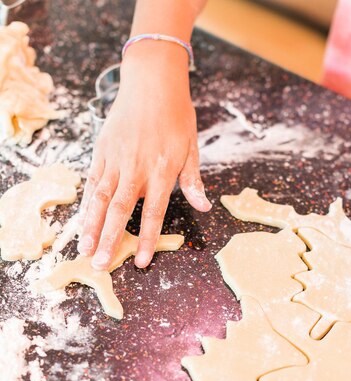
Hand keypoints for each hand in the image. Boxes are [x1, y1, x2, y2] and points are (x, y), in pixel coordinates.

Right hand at [78, 44, 210, 269]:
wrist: (152, 81)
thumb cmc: (176, 115)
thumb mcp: (192, 148)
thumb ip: (193, 181)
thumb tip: (204, 207)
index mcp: (162, 171)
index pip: (154, 213)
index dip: (148, 240)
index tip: (142, 263)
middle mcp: (136, 169)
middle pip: (121, 211)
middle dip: (110, 240)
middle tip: (101, 265)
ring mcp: (116, 160)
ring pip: (100, 199)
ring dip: (92, 226)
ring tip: (85, 250)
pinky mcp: (102, 152)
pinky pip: (92, 183)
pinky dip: (86, 204)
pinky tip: (82, 222)